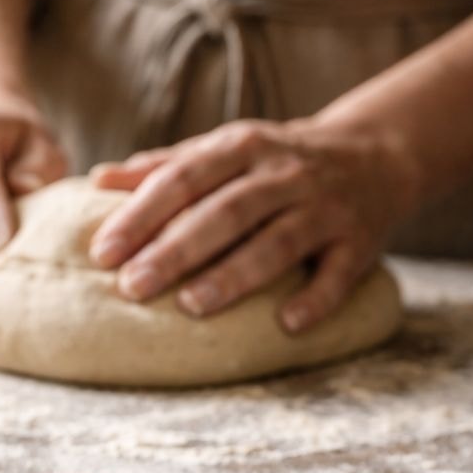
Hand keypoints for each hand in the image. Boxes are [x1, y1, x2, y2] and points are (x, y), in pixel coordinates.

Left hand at [89, 118, 421, 332]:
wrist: (376, 153)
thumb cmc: (275, 161)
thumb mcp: (224, 151)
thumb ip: (165, 167)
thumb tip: (97, 180)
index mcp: (241, 147)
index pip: (184, 178)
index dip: (142, 215)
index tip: (102, 252)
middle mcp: (284, 174)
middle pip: (225, 212)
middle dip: (176, 250)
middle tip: (132, 287)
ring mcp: (326, 206)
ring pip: (278, 241)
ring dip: (235, 274)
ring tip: (191, 306)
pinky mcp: (362, 240)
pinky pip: (340, 272)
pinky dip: (316, 298)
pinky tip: (286, 324)